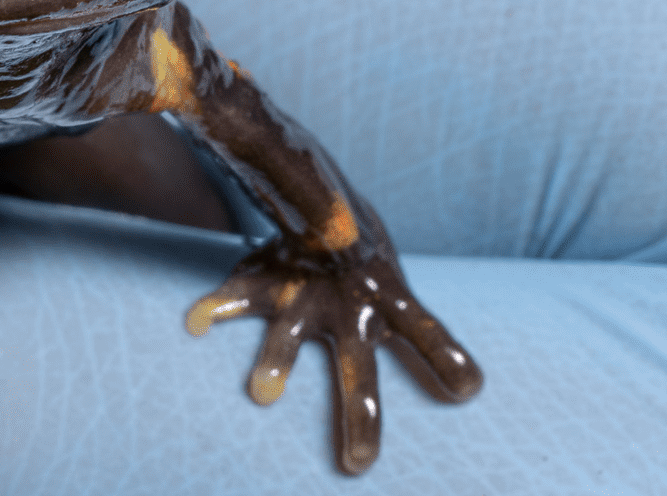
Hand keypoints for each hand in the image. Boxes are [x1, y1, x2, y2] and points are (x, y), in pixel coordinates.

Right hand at [187, 240, 482, 473]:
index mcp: (389, 307)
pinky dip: (214, 309)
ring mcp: (303, 296)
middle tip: (361, 465)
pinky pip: (236, 296)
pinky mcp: (263, 280)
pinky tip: (195, 325)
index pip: (425, 333)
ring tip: (264, 395)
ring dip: (278, 363)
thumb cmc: (366, 271)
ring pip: (290, 335)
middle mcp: (347, 309)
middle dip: (359, 415)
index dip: (445, 359)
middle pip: (358, 371)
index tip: (468, 389)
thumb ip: (427, 343)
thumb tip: (471, 392)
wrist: (318, 201)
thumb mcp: (399, 297)